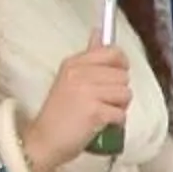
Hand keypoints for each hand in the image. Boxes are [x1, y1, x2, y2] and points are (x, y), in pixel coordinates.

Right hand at [26, 42, 133, 171]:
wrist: (46, 138)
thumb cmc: (61, 111)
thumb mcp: (71, 78)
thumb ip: (89, 57)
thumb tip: (100, 33)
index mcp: (74, 63)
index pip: (112, 53)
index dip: (120, 66)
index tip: (112, 78)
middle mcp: (80, 73)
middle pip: (123, 76)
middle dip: (119, 92)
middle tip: (103, 101)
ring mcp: (87, 91)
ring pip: (126, 94)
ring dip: (119, 107)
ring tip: (101, 111)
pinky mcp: (94, 111)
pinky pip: (122, 114)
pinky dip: (116, 122)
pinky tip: (101, 123)